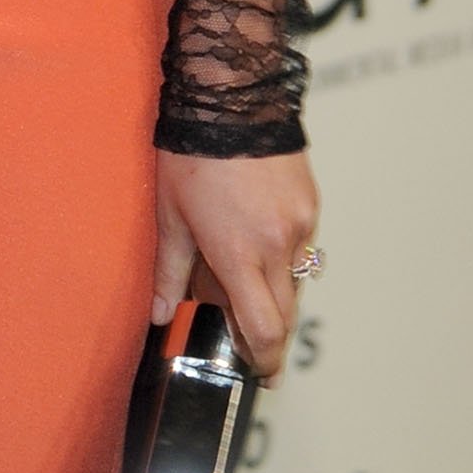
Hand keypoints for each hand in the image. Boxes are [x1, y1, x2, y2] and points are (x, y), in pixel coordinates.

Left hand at [151, 147, 318, 382]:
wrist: (232, 98)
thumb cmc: (192, 153)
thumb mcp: (169, 215)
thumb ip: (168, 271)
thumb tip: (162, 314)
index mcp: (239, 254)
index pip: (264, 329)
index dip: (263, 360)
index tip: (259, 374)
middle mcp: (277, 245)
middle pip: (285, 313)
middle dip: (268, 333)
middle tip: (247, 338)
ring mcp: (300, 225)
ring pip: (294, 280)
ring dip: (272, 290)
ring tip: (239, 270)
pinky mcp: (310, 205)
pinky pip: (300, 247)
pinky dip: (280, 255)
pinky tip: (253, 234)